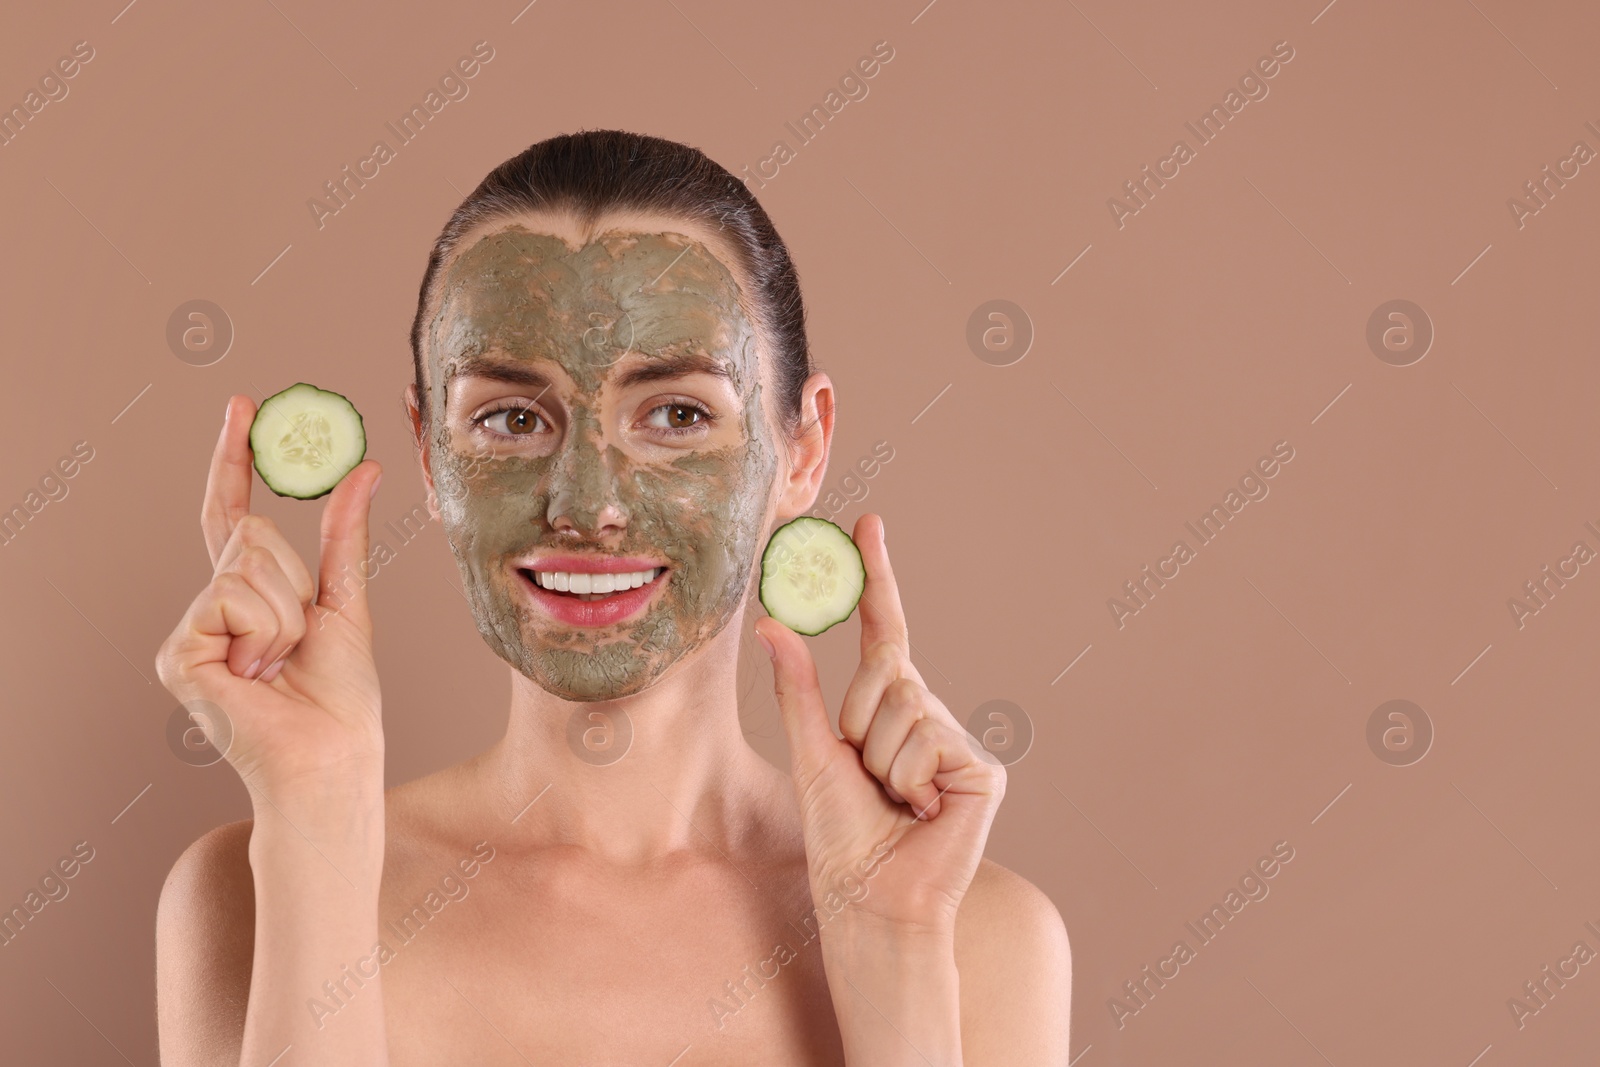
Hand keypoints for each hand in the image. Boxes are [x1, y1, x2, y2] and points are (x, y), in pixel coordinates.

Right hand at [155, 395, 385, 794]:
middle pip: (251, 536)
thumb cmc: (340, 698)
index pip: (233, 514)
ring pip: (246, 565)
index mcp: (247, 597)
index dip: (235, 459)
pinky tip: (259, 675)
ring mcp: (190, 632)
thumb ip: (344, 537)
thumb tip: (364, 470)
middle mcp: (209, 609)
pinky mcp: (179, 655)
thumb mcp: (347, 602)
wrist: (332, 755)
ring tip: (282, 664)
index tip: (240, 405)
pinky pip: (232, 598)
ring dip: (286, 613)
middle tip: (299, 640)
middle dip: (295, 581)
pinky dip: (265, 632)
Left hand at [756, 513, 1004, 936]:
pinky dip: (911, 779)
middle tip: (867, 779)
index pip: (883, 631)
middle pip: (886, 675)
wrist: (869, 898)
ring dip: (883, 761)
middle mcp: (928, 715)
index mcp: (888, 709)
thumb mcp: (811, 752)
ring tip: (894, 802)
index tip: (867, 522)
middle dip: (859, 726)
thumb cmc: (841, 835)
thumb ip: (797, 688)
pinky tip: (923, 813)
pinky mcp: (982, 770)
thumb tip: (770, 621)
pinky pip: (928, 740)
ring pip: (905, 708)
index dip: (876, 578)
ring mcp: (959, 742)